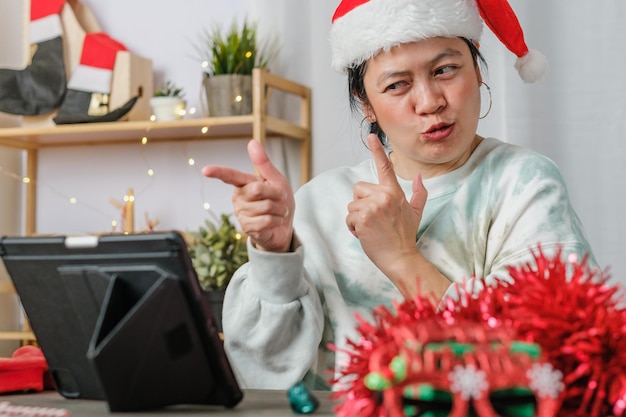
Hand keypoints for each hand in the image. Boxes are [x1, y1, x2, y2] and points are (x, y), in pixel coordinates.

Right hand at [202, 139, 294, 251]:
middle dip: (277, 193)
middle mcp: (239, 197)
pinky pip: (266, 220)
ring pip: (266, 206)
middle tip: (280, 198)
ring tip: (277, 211)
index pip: (230, 176)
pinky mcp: (247, 227)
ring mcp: (242, 213)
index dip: (218, 172)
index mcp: (244, 183)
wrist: (285, 226)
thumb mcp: (276, 179)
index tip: (205, 170)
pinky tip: (274, 222)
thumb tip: (251, 142)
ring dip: (279, 209)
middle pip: (258, 190)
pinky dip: (277, 220)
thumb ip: (263, 163)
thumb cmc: (279, 200)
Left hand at [346, 134, 428, 293]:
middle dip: (361, 203)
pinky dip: (353, 228)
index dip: (377, 150)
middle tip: (374, 219)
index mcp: (394, 192)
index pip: (384, 167)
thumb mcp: (415, 212)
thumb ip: (419, 193)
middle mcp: (384, 196)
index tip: (371, 136)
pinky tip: (365, 234)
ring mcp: (373, 206)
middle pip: (358, 189)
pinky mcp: (363, 218)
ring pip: (351, 205)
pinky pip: (349, 217)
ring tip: (371, 228)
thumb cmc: (405, 236)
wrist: (401, 258)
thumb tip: (418, 176)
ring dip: (357, 218)